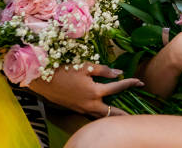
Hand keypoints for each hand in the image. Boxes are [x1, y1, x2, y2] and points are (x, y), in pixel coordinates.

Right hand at [28, 63, 142, 116]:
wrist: (41, 80)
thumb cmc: (63, 69)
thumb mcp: (85, 66)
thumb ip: (104, 71)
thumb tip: (118, 73)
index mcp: (95, 92)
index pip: (117, 88)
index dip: (130, 83)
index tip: (140, 81)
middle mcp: (90, 104)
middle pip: (112, 113)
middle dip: (124, 114)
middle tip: (135, 114)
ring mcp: (81, 109)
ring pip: (100, 116)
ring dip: (112, 116)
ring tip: (122, 116)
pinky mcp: (75, 109)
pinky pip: (91, 115)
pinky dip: (99, 115)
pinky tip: (103, 112)